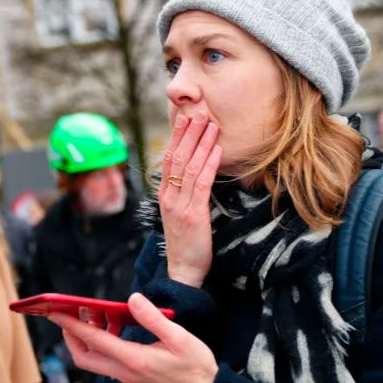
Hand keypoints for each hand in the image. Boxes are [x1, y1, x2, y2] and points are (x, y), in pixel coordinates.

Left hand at [51, 293, 218, 382]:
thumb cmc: (195, 365)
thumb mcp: (178, 336)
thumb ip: (152, 317)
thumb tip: (132, 299)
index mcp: (134, 360)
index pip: (94, 341)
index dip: (73, 325)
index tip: (56, 312)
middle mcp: (125, 373)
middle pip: (84, 357)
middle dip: (71, 336)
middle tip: (69, 315)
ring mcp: (128, 380)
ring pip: (96, 362)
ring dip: (90, 340)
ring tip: (98, 316)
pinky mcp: (133, 381)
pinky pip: (109, 364)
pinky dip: (104, 346)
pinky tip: (117, 330)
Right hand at [160, 113, 221, 287]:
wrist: (184, 271)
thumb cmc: (187, 243)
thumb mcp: (182, 214)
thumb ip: (186, 194)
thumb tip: (198, 173)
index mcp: (165, 195)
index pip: (169, 159)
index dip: (177, 137)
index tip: (185, 118)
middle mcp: (168, 197)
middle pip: (177, 157)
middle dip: (189, 133)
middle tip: (199, 112)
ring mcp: (179, 205)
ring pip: (189, 167)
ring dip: (201, 143)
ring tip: (211, 124)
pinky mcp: (192, 214)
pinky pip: (201, 184)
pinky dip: (210, 164)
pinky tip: (217, 150)